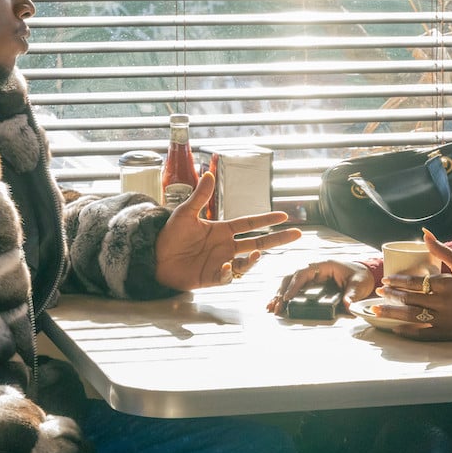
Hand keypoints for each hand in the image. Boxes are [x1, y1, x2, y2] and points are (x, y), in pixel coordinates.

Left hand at [154, 173, 301, 290]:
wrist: (154, 257)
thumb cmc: (169, 236)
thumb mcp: (185, 213)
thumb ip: (200, 197)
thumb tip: (208, 174)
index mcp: (222, 230)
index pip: (250, 224)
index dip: (266, 220)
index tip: (284, 216)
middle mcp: (225, 246)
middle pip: (257, 243)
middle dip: (277, 240)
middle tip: (297, 235)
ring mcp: (220, 262)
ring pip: (246, 262)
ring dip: (253, 260)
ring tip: (258, 255)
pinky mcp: (211, 278)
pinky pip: (226, 277)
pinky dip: (228, 273)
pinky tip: (225, 266)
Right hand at [267, 259, 375, 315]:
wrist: (365, 274)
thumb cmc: (360, 276)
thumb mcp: (358, 284)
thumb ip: (352, 294)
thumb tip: (347, 305)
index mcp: (324, 265)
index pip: (304, 272)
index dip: (294, 284)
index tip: (287, 297)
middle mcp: (315, 269)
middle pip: (292, 277)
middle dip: (282, 291)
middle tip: (276, 306)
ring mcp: (312, 276)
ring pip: (290, 282)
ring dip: (280, 294)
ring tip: (272, 307)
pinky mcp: (312, 284)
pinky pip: (295, 288)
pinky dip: (285, 296)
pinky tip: (277, 305)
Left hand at [370, 230, 451, 339]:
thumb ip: (442, 250)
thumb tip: (424, 233)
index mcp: (446, 284)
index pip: (415, 282)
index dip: (397, 281)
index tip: (386, 280)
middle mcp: (443, 302)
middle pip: (409, 299)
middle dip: (391, 295)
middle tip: (378, 292)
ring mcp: (444, 320)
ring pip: (411, 316)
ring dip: (391, 313)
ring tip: (376, 310)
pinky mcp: (447, 333)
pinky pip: (422, 333)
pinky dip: (407, 331)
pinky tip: (395, 329)